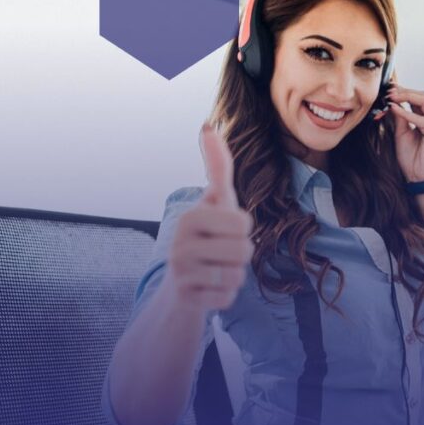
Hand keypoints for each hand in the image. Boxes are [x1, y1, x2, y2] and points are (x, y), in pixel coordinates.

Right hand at [162, 125, 253, 313]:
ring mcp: (180, 273)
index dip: (241, 228)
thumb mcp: (215, 202)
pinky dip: (225, 296)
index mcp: (190, 216)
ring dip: (234, 275)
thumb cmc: (206, 236)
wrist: (179, 288)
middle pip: (245, 250)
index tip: (222, 229)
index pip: (243, 222)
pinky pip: (229, 298)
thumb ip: (217, 167)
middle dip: (241, 254)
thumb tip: (207, 124)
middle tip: (221, 253)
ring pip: (238, 275)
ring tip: (215, 270)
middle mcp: (179, 243)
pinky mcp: (187, 300)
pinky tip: (208, 289)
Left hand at [386, 86, 423, 182]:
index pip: (417, 100)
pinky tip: (394, 109)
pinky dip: (406, 112)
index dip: (404, 92)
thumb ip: (400, 118)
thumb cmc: (412, 159)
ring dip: (407, 96)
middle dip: (405, 91)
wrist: (419, 178)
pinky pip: (421, 118)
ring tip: (392, 96)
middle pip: (422, 96)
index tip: (389, 88)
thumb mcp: (401, 134)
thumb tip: (393, 102)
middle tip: (389, 90)